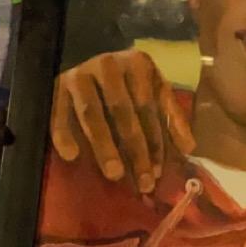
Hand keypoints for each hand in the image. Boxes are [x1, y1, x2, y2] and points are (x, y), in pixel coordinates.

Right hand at [50, 49, 194, 192]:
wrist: (88, 65)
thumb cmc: (127, 85)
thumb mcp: (154, 92)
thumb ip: (171, 117)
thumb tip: (189, 147)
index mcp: (137, 64)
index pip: (148, 107)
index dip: (155, 141)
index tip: (157, 173)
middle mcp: (108, 65)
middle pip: (122, 112)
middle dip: (134, 149)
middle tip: (141, 182)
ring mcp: (80, 74)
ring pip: (92, 113)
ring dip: (104, 146)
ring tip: (114, 174)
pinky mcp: (56, 86)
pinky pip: (58, 113)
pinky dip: (63, 134)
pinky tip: (71, 156)